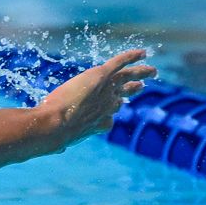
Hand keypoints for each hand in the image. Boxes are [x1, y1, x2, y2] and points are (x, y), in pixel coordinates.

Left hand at [37, 49, 157, 147]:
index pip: (110, 117)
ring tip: (151, 71)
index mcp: (99, 123)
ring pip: (128, 79)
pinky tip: (142, 53)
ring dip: (140, 73)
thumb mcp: (59, 142)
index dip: (111, 113)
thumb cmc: (54, 135)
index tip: (114, 108)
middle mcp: (108, 107)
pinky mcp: (101, 76)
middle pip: (124, 96)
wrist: (55, 125)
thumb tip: (58, 151)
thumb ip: (60, 146)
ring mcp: (107, 91)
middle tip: (141, 87)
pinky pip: (120, 63)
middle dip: (132, 91)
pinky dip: (132, 57)